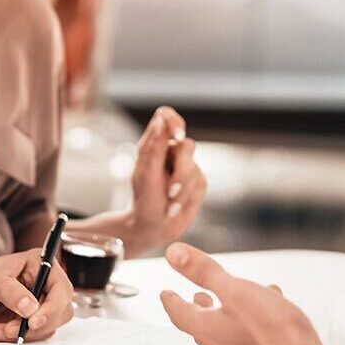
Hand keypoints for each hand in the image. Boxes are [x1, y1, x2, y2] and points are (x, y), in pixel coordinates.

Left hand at [0, 250, 74, 342]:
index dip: (52, 307)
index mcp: (38, 264)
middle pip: (59, 311)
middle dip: (34, 325)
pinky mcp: (27, 320)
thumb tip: (31, 308)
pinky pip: (31, 336)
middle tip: (10, 329)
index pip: (60, 288)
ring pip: (46, 327)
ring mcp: (36, 303)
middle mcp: (42, 283)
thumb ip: (10, 292)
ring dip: (20, 333)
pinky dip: (12, 338)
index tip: (34, 321)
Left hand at [120, 107, 206, 254]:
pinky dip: (186, 197)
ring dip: (181, 189)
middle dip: (180, 172)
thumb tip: (161, 119)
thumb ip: (155, 146)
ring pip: (194, 167)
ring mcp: (187, 166)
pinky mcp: (198, 181)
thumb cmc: (144, 200)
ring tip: (168, 203)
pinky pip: (200, 182)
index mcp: (154, 144)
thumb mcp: (146, 173)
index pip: (166, 116)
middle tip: (170, 192)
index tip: (177, 136)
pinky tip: (175, 207)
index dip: (174, 121)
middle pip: (187, 145)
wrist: (152, 229)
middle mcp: (171, 151)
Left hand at [159, 243, 330, 344]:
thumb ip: (205, 272)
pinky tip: (272, 319)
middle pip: (203, 326)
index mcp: (208, 330)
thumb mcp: (237, 292)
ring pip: (230, 334)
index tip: (166, 294)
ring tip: (238, 303)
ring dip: (231, 315)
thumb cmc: (275, 337)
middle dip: (201, 308)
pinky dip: (253, 327)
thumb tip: (174, 254)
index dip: (171, 300)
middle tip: (197, 298)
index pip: (179, 313)